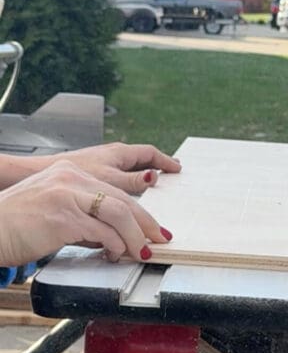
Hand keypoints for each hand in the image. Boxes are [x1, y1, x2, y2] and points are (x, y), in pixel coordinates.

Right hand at [0, 161, 172, 266]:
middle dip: (145, 223)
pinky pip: (101, 231)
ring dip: (134, 236)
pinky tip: (115, 254)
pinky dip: (115, 245)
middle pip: (122, 199)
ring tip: (140, 252)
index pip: (115, 191)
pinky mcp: (62, 217)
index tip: (152, 228)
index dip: (139, 212)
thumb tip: (111, 238)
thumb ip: (84, 220)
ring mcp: (67, 195)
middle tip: (159, 240)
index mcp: (69, 173)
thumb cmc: (15, 226)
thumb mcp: (55, 213)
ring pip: (118, 212)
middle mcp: (70, 178)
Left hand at [37, 142, 181, 193]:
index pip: (150, 153)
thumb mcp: (110, 180)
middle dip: (158, 168)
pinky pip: (120, 179)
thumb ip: (133, 180)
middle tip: (172, 176)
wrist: (44, 175)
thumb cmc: (73, 175)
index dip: (166, 161)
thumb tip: (154, 177)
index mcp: (119, 154)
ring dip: (144, 178)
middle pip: (142, 161)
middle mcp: (112, 156)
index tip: (178, 169)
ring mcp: (103, 165)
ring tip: (155, 188)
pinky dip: (129, 186)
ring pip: (131, 171)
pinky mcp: (94, 175)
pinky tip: (128, 199)